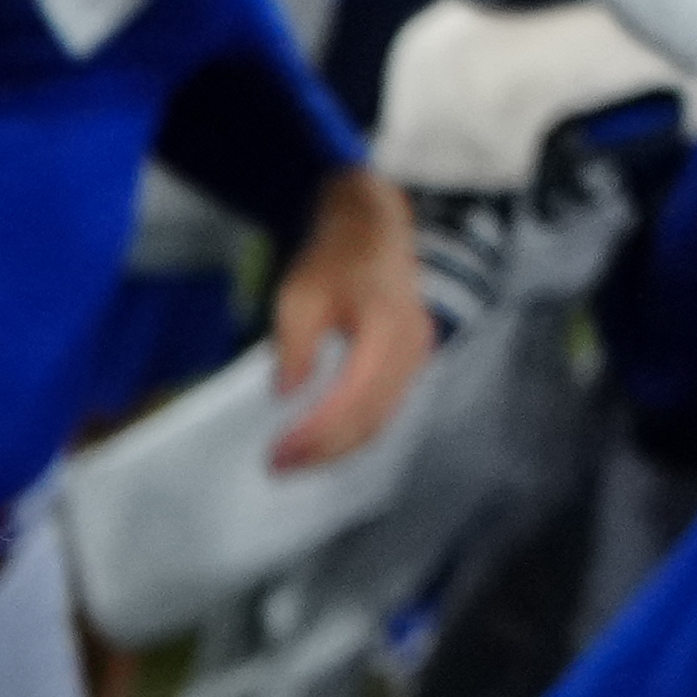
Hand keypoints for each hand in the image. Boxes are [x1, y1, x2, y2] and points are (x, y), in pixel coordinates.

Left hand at [263, 167, 434, 470]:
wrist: (373, 229)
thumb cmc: (333, 260)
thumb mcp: (299, 294)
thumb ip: (294, 344)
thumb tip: (285, 394)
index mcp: (386, 327)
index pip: (354, 397)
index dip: (318, 433)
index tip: (278, 452)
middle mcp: (411, 346)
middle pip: (371, 417)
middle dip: (324, 449)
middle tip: (277, 467)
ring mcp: (418, 355)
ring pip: (382, 418)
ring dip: (338, 446)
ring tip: (293, 462)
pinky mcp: (413, 361)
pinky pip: (386, 407)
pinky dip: (353, 430)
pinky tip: (320, 442)